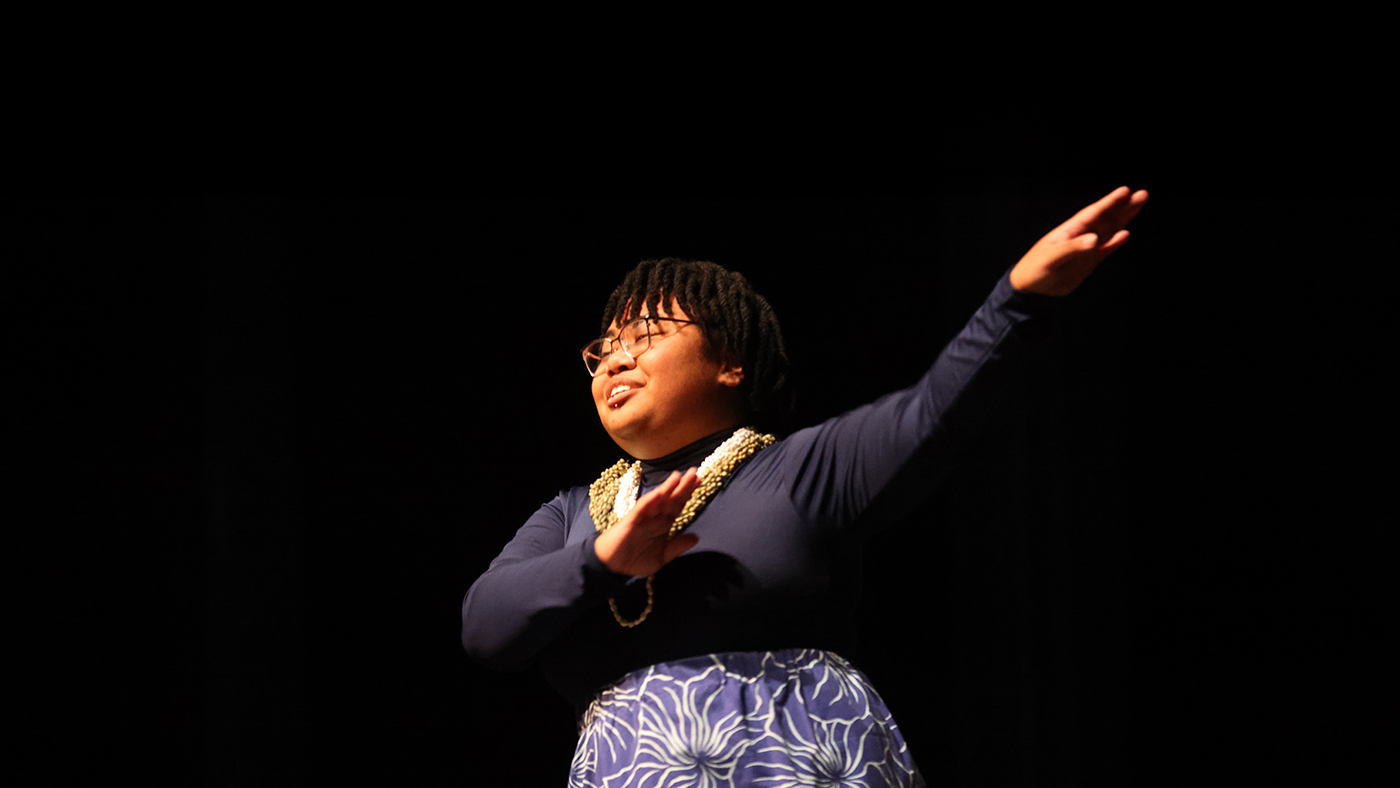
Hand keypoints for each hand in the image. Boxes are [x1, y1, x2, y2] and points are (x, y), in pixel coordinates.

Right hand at [594, 468, 700, 576]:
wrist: (612, 567)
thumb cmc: (635, 560)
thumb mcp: (661, 557)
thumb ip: (677, 547)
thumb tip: (696, 537)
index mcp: (663, 524)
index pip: (678, 506)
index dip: (688, 494)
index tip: (700, 482)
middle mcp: (655, 517)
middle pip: (671, 499)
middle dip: (683, 486)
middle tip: (695, 472)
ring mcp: (643, 517)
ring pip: (657, 500)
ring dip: (668, 488)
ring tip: (679, 476)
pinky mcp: (631, 521)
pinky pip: (641, 509)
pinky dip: (650, 500)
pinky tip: (659, 493)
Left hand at [1009, 186, 1148, 295]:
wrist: (1031, 290)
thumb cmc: (1034, 269)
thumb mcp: (1051, 258)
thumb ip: (1073, 248)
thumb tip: (1095, 240)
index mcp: (1070, 231)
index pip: (1094, 214)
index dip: (1109, 203)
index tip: (1125, 191)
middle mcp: (1081, 236)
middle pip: (1106, 218)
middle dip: (1123, 206)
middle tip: (1142, 194)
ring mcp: (1086, 248)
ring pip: (1109, 230)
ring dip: (1124, 219)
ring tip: (1138, 205)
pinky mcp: (1088, 262)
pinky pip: (1105, 250)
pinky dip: (1115, 243)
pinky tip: (1126, 234)